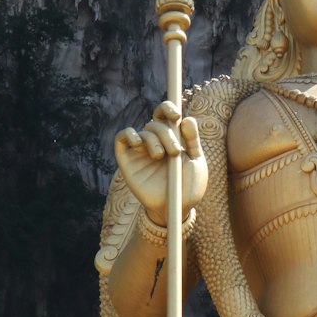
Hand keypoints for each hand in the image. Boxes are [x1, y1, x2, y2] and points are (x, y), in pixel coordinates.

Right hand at [114, 100, 207, 223]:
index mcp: (172, 138)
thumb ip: (192, 140)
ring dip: (153, 140)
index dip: (167, 108)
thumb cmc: (188, 186)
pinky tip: (138, 142)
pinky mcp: (127, 160)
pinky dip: (128, 135)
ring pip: (143, 132)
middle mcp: (155, 141)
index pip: (165, 115)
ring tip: (161, 156)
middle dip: (166, 133)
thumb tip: (187, 118)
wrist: (176, 208)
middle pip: (155, 123)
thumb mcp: (196, 162)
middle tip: (174, 151)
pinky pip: (121, 139)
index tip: (175, 115)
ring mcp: (140, 150)